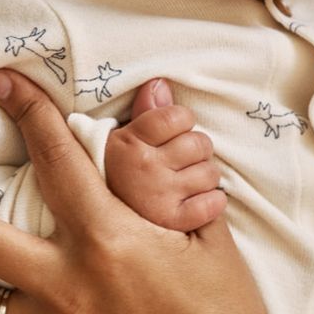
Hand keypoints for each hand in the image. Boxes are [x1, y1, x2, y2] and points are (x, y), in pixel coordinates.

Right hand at [105, 79, 226, 231]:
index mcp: (126, 143)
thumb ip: (146, 112)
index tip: (173, 132)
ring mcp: (159, 196)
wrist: (100, 230)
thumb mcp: (124, 142)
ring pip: (210, 172)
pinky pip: (213, 203)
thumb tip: (160, 83)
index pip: (175, 116)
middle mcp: (142, 168)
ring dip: (203, 177)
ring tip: (185, 184)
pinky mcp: (175, 222)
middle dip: (195, 151)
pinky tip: (196, 203)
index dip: (181, 122)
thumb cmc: (120, 179)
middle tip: (180, 162)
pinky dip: (212, 203)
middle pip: (199, 143)